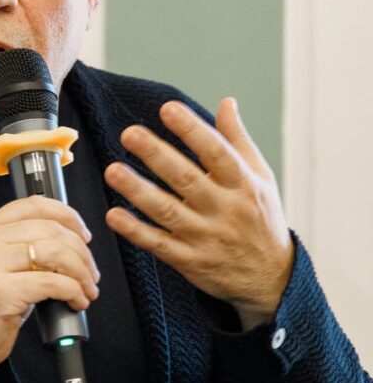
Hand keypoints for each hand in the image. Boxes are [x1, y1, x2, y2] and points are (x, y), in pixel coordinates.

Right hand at [0, 195, 99, 371]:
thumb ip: (24, 244)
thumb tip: (74, 241)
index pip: (34, 205)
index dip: (67, 216)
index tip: (84, 234)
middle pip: (51, 231)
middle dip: (82, 253)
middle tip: (91, 272)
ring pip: (55, 254)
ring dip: (81, 273)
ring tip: (86, 289)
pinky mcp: (1, 292)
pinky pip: (52, 283)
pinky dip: (73, 292)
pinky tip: (76, 301)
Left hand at [104, 98, 294, 329]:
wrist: (270, 279)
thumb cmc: (261, 219)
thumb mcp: (261, 178)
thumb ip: (238, 141)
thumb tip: (226, 103)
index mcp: (243, 185)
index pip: (217, 153)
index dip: (192, 130)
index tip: (169, 109)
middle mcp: (224, 210)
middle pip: (186, 179)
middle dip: (156, 155)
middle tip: (129, 133)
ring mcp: (205, 237)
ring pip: (167, 212)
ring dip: (138, 191)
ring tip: (112, 171)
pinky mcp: (190, 260)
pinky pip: (159, 244)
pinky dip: (135, 231)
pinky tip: (114, 215)